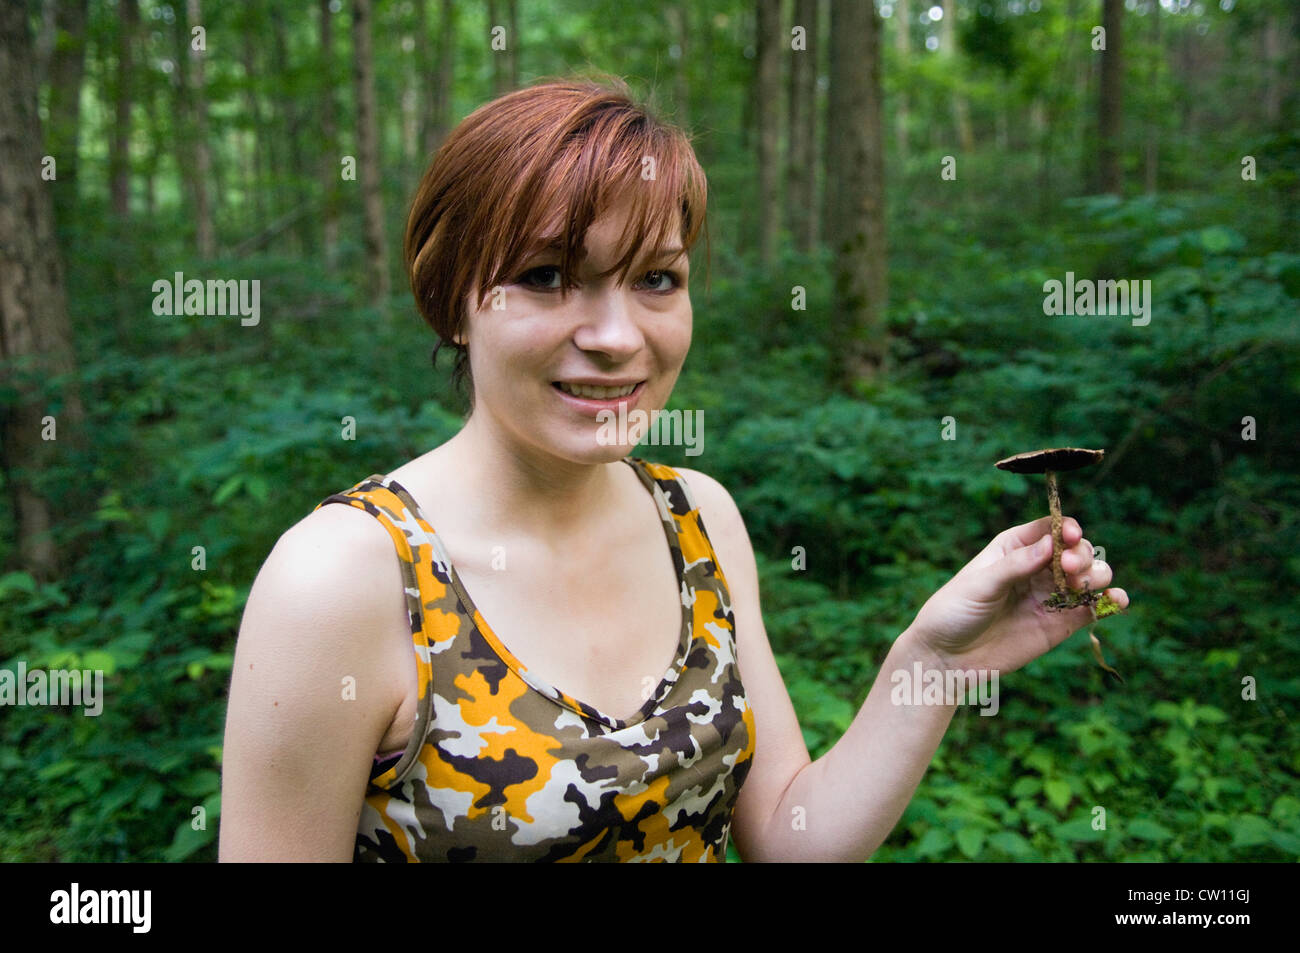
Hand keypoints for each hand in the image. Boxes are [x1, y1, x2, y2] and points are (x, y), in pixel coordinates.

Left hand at [907, 515, 1128, 674]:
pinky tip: (1116, 600)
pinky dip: (1109, 602)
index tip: (1071, 537)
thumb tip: (1051, 543)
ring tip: (1083, 586)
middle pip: (1076, 550)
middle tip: (1068, 571)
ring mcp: (1050, 595)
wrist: (947, 657)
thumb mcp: (980, 583)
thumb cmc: (954, 611)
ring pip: (1089, 576)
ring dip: (1096, 575)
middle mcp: (1037, 568)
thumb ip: (1016, 565)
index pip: (1051, 527)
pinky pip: (1091, 609)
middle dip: (1080, 555)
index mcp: (1014, 548)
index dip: (1067, 528)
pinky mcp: (1060, 624)